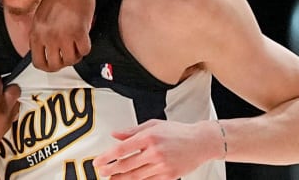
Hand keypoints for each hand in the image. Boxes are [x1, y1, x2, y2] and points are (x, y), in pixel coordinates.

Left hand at [30, 0, 98, 70]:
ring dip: (77, 54)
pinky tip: (85, 37)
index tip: (56, 60)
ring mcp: (63, 34)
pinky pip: (85, 50)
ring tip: (78, 43)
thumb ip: (41, 34)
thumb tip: (47, 53)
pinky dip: (86, 47)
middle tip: (70, 53)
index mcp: (35, 32)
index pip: (38, 62)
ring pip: (72, 60)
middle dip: (65, 62)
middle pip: (56, 65)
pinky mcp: (79, 30)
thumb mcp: (41, 15)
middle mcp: (47, 35)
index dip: (49, 65)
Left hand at [92, 120, 221, 179]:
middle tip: (101, 172)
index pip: (122, 149)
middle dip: (110, 170)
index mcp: (149, 137)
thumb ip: (132, 131)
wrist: (201, 142)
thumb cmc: (178, 132)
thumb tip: (115, 134)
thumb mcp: (153, 125)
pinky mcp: (169, 176)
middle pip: (126, 165)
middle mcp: (155, 152)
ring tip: (111, 179)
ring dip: (120, 179)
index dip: (107, 157)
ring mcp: (162, 166)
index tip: (98, 161)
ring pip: (135, 176)